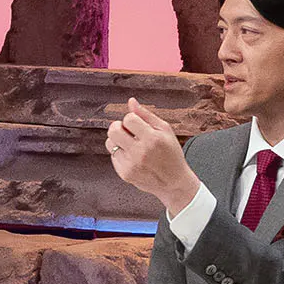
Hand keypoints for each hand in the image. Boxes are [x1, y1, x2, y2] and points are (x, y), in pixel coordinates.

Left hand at [106, 99, 201, 214]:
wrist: (174, 182)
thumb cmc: (170, 153)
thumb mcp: (165, 131)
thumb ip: (146, 115)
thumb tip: (131, 101)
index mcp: (153, 138)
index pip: (128, 118)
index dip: (131, 119)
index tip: (138, 124)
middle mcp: (140, 152)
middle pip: (113, 130)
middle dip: (118, 126)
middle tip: (127, 131)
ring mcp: (131, 164)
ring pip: (110, 142)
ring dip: (117, 140)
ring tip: (131, 144)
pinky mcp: (125, 174)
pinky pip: (113, 156)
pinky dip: (120, 153)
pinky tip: (132, 156)